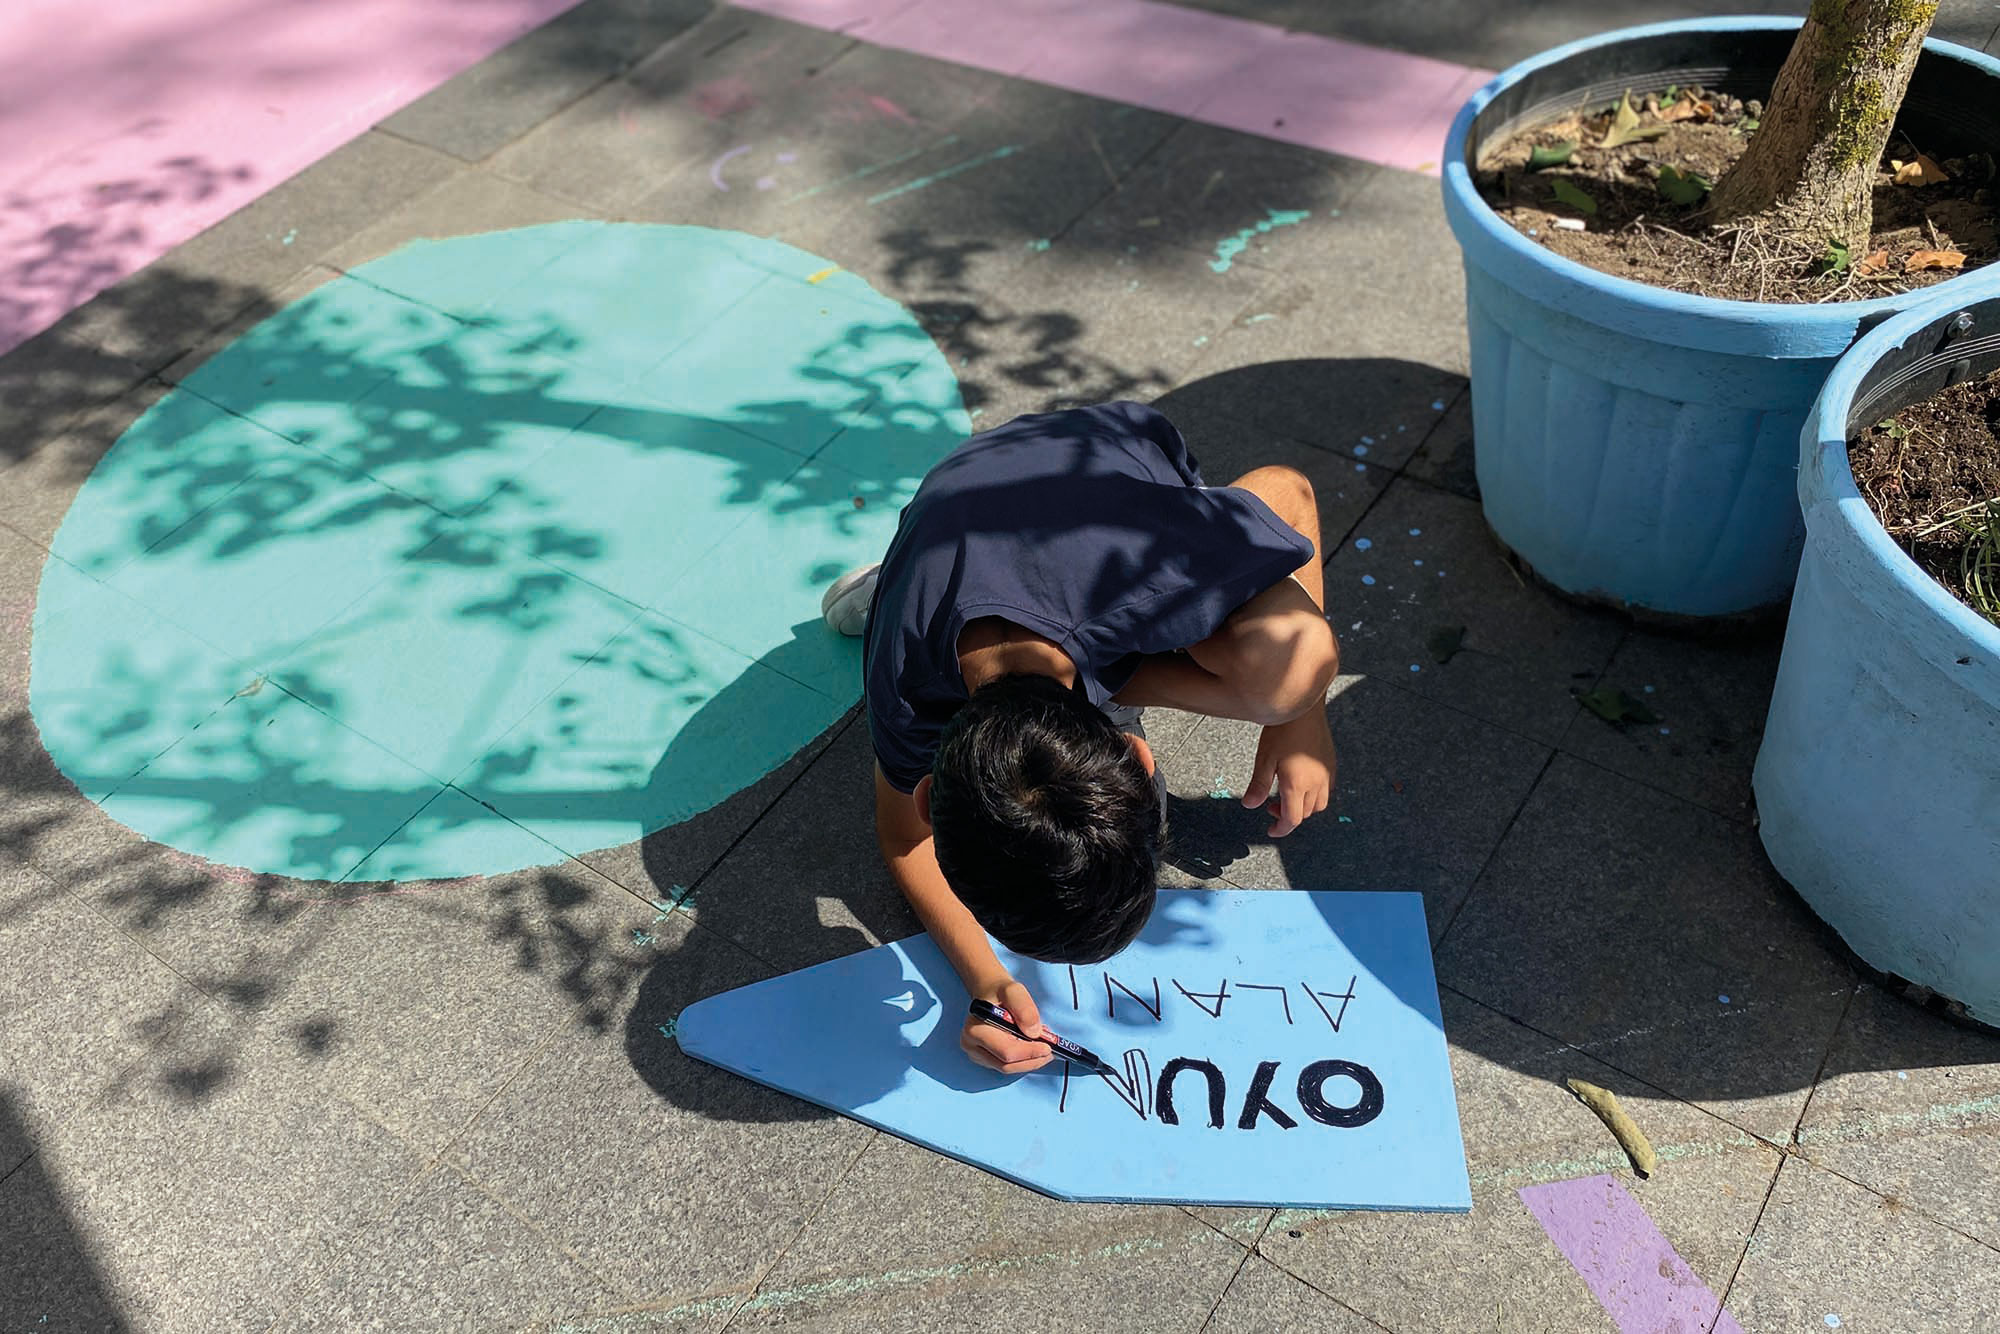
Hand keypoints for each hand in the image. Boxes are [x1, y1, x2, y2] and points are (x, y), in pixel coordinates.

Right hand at [961, 978, 1053, 1074]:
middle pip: (1007, 1064)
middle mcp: (971, 1045)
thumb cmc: (1000, 993)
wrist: (991, 995)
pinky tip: (1034, 1051)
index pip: (1006, 1051)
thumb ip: (1024, 1009)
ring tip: (1044, 1050)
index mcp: (975, 1029)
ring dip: (1030, 1062)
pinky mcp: (986, 1059)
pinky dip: (1024, 1061)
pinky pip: (1007, 1066)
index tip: (1048, 1047)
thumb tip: (1033, 1033)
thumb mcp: (1014, 991)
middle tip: (1051, 1051)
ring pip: (1008, 1068)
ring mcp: (977, 1054)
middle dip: (1032, 1059)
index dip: (1029, 1052)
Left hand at [1240, 709, 1336, 837]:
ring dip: (1303, 806)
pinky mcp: (1331, 765)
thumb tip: (1249, 805)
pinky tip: (1300, 781)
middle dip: (1288, 815)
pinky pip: (1326, 789)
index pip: (1292, 819)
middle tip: (1271, 805)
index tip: (1272, 830)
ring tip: (1286, 794)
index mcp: (1297, 785)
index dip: (1281, 829)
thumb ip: (1258, 785)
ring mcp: (1326, 774)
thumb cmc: (1283, 730)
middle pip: (1305, 813)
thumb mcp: (1264, 759)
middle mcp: (1316, 783)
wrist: (1304, 707)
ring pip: (1319, 804)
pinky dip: (1314, 794)